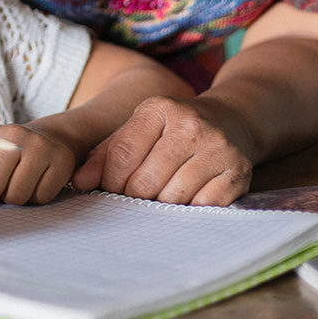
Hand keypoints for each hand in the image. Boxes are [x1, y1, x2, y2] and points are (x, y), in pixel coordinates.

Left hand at [0, 121, 77, 205]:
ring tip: (22, 182)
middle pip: (3, 191)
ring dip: (20, 197)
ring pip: (22, 197)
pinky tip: (38, 182)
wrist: (52, 136)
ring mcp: (44, 148)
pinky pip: (42, 197)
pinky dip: (38, 196)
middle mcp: (21, 138)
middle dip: (4, 195)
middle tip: (8, 183)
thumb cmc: (15, 151)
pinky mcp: (63, 162)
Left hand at [70, 95, 254, 205]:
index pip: (123, 155)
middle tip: (137, 195)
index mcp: (160, 108)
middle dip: (134, 195)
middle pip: (145, 181)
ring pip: (173, 198)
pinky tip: (188, 196)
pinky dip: (191, 209)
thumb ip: (106, 153)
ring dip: (162, 204)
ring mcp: (218, 149)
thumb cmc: (172, 130)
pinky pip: (203, 207)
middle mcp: (191, 125)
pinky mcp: (238, 173)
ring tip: (162, 194)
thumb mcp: (138, 128)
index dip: (110, 181)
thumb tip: (79, 182)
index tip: (110, 189)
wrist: (232, 119)